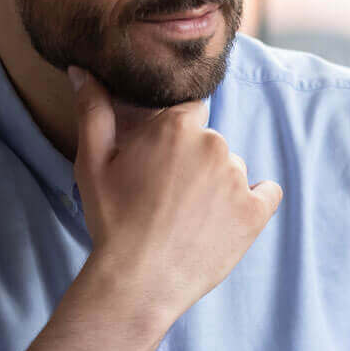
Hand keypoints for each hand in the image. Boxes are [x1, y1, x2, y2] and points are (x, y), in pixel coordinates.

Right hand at [70, 69, 282, 325]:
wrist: (137, 280)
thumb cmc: (112, 220)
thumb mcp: (93, 161)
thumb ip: (93, 110)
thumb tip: (82, 70)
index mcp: (178, 126)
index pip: (189, 113)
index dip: (174, 138)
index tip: (161, 163)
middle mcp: (214, 144)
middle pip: (211, 142)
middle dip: (194, 162)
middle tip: (167, 197)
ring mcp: (238, 178)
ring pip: (233, 169)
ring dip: (218, 185)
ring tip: (189, 217)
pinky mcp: (256, 212)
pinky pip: (267, 193)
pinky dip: (253, 202)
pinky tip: (227, 220)